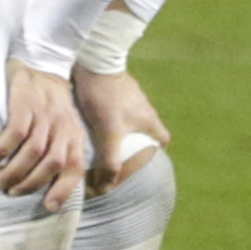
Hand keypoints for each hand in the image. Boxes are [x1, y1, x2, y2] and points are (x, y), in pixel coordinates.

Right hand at [0, 61, 91, 208]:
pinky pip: (15, 133)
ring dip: (14, 171)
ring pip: (33, 151)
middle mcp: (63, 125)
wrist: (40, 61)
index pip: (76, 166)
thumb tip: (46, 182)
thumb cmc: (48, 102)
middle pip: (53, 163)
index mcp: (74, 134)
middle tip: (11, 192)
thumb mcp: (62, 124)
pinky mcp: (26, 103)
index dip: (64, 189)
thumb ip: (58, 148)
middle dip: (32, 183)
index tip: (48, 207)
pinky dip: (1, 150)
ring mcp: (45, 114)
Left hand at [74, 66, 171, 191]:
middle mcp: (145, 110)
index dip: (153, 154)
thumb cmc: (106, 98)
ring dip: (115, 132)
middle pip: (144, 133)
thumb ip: (110, 161)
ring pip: (128, 122)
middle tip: (112, 157)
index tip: (137, 164)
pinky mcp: (115, 91)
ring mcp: (131, 99)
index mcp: (151, 121)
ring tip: (95, 142)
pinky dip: (104, 119)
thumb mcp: (109, 134)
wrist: (95, 61)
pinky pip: (114, 110)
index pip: (162, 142)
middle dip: (131, 146)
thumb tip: (107, 188)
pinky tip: (88, 123)